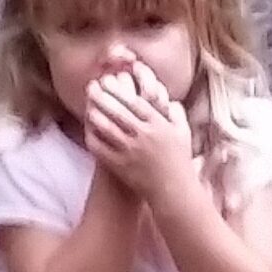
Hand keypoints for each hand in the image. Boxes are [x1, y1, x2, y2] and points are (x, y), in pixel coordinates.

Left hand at [85, 69, 195, 205]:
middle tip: (91, 86)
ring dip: (95, 113)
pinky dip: (93, 136)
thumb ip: (176, 113)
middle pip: (118, 111)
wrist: (174, 191)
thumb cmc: (180, 161)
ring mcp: (130, 151)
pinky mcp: (121, 165)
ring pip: (107, 127)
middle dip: (102, 96)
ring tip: (88, 104)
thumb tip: (168, 98)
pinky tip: (88, 129)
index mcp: (158, 124)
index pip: (134, 101)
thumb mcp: (184, 133)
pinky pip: (102, 148)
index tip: (108, 80)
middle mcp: (143, 135)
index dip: (119, 89)